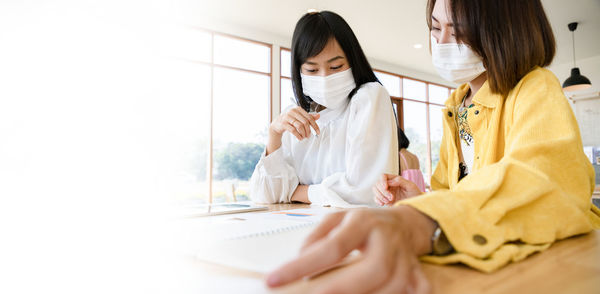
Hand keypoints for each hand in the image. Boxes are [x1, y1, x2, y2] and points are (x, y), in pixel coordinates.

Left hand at [266, 206, 435, 293]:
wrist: (406, 222)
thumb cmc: (365, 222)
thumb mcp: (337, 218)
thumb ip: (317, 236)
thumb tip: (300, 259)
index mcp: (363, 221)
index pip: (332, 247)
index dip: (302, 266)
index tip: (275, 280)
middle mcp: (387, 238)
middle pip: (374, 268)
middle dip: (342, 288)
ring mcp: (405, 257)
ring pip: (394, 284)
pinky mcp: (416, 271)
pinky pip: (418, 289)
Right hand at [270, 106, 319, 140]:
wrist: (277, 124)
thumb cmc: (289, 120)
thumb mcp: (299, 117)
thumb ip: (308, 116)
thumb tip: (318, 115)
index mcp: (298, 109)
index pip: (309, 117)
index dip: (315, 125)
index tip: (317, 131)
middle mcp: (292, 111)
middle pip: (305, 122)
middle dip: (308, 130)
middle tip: (309, 135)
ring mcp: (287, 117)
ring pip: (299, 126)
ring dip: (303, 133)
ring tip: (304, 137)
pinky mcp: (283, 123)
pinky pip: (293, 130)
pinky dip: (298, 135)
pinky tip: (300, 138)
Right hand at [373, 174, 422, 205]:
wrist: (416, 205)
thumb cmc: (415, 194)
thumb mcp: (411, 186)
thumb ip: (401, 181)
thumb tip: (390, 181)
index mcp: (394, 179)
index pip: (383, 176)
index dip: (382, 181)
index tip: (386, 187)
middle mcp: (389, 185)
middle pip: (377, 184)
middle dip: (382, 191)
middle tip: (391, 198)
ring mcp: (386, 192)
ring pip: (375, 190)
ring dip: (380, 196)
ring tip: (388, 201)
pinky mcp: (385, 200)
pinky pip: (376, 198)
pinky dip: (377, 200)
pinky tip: (383, 204)